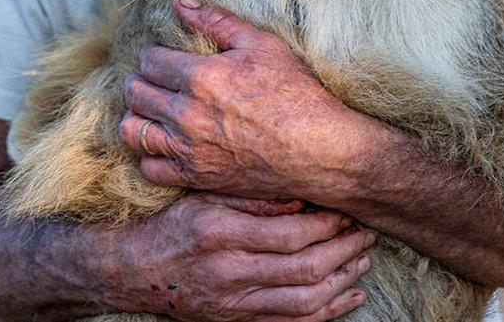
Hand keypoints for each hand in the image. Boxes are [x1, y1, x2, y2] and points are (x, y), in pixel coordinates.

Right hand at [113, 191, 373, 320]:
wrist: (137, 269)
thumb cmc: (174, 222)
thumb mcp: (204, 194)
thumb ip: (250, 194)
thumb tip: (299, 194)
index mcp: (221, 231)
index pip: (290, 233)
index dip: (326, 223)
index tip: (346, 209)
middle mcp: (229, 271)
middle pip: (304, 269)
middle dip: (343, 251)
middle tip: (365, 233)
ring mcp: (234, 304)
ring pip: (304, 302)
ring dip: (342, 281)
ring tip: (363, 260)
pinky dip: (327, 313)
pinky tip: (349, 297)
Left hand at [120, 0, 363, 201]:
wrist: (318, 149)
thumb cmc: (295, 93)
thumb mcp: (261, 44)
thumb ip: (215, 20)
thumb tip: (179, 2)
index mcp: (200, 76)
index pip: (149, 61)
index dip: (153, 54)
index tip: (163, 56)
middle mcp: (186, 114)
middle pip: (135, 93)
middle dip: (139, 80)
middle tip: (153, 79)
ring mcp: (188, 149)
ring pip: (132, 131)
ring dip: (136, 115)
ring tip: (151, 108)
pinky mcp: (196, 177)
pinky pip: (149, 168)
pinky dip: (149, 154)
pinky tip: (165, 142)